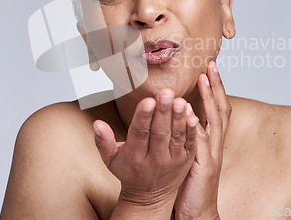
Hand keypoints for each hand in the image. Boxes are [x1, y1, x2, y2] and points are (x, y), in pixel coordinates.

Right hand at [93, 89, 199, 215]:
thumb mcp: (110, 159)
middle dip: (163, 112)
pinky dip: (192, 131)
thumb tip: (97, 124)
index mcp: (134, 156)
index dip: (143, 117)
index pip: (139, 134)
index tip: (147, 100)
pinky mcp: (186, 160)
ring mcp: (172, 160)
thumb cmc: (128, 172)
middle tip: (166, 93)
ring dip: (178, 118)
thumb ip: (103, 141)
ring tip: (179, 100)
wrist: (149, 197)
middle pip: (159, 133)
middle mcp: (154, 159)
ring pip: (176, 137)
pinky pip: (190, 144)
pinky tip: (193, 116)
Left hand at [174, 61, 230, 219]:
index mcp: (212, 141)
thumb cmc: (191, 183)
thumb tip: (183, 115)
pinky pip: (202, 143)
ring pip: (215, 121)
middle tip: (210, 65)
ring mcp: (212, 154)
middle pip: (221, 109)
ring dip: (210, 98)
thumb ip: (190, 135)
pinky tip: (192, 114)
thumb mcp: (193, 154)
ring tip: (203, 79)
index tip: (209, 69)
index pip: (217, 108)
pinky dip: (199, 127)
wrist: (198, 212)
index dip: (215, 88)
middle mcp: (216, 144)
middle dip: (216, 86)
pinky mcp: (205, 166)